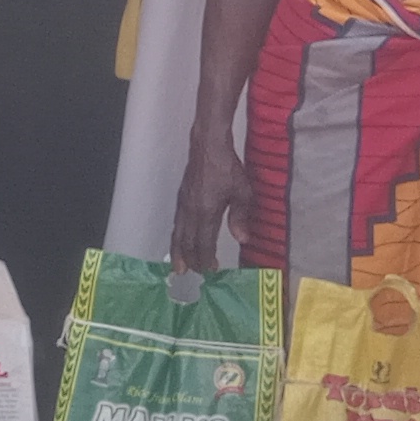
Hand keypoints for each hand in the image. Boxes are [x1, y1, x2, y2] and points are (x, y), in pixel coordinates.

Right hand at [170, 130, 247, 279]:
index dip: (206, 258)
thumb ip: (241, 216)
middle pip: (186, 241)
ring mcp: (183, 204)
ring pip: (177, 233)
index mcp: (205, 212)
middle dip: (189, 259)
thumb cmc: (228, 168)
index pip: (203, 242)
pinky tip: (180, 239)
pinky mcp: (181, 197)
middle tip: (190, 274)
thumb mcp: (242, 192)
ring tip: (177, 265)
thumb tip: (242, 239)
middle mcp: (190, 211)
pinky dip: (177, 236)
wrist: (208, 146)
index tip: (211, 271)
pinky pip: (177, 223)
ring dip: (178, 250)